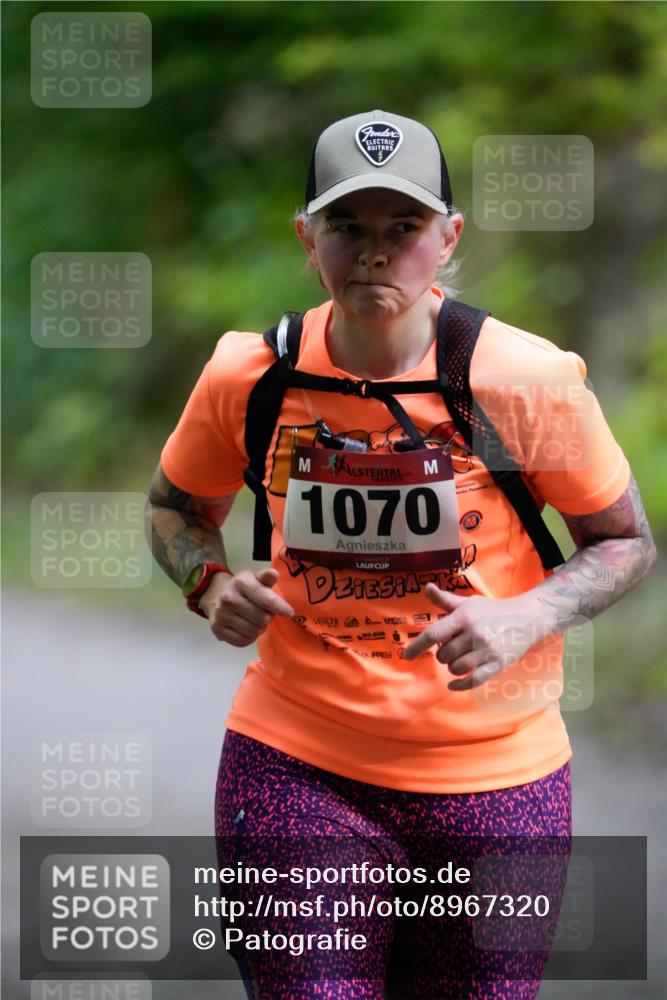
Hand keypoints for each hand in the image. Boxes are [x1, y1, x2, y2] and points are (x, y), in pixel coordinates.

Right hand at [199, 568, 294, 645]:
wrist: (215, 596)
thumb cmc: (242, 588)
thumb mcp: (254, 578)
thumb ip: (266, 577)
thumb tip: (274, 574)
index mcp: (241, 583)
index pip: (267, 600)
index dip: (281, 608)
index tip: (289, 613)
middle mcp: (229, 598)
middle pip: (263, 618)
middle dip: (269, 617)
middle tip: (266, 613)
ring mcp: (222, 615)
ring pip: (254, 631)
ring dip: (260, 628)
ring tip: (256, 620)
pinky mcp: (218, 630)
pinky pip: (243, 641)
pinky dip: (250, 637)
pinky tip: (248, 628)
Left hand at [403, 584, 549, 689]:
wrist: (526, 618)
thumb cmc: (492, 611)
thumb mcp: (468, 603)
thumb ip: (445, 600)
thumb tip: (426, 588)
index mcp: (464, 617)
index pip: (434, 634)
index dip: (417, 645)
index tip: (407, 654)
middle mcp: (474, 634)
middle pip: (443, 654)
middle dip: (443, 654)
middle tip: (452, 647)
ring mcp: (486, 650)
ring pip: (456, 668)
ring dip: (452, 666)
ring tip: (460, 657)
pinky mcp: (497, 664)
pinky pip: (473, 681)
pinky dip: (460, 685)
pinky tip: (453, 683)